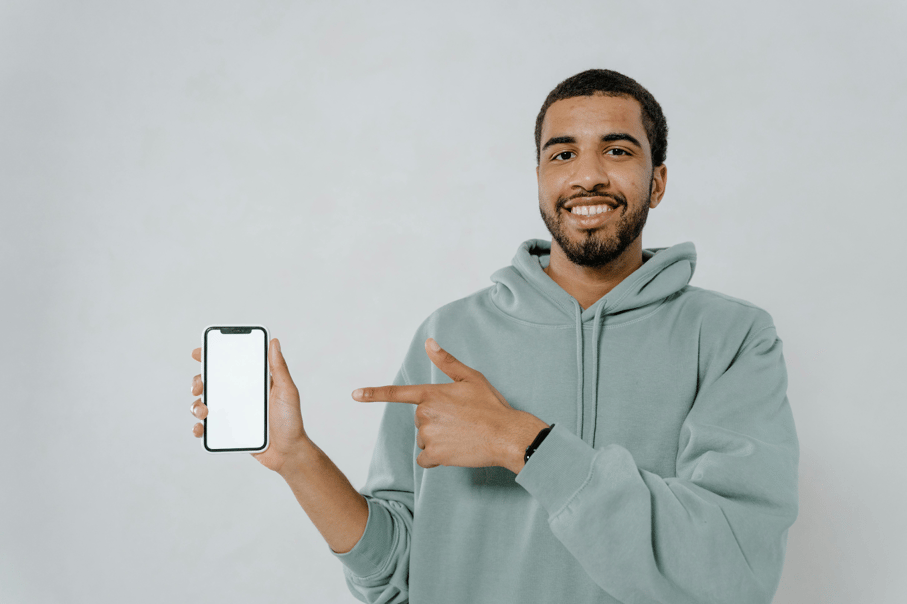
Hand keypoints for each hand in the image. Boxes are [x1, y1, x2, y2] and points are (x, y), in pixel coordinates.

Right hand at [190, 338, 308, 473]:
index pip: (230, 365)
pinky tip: (200, 428)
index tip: (200, 352)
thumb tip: (274, 342)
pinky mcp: (227, 431)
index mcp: (252, 382)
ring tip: (204, 411)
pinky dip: (199, 427)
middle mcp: (239, 396)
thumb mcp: (286, 391)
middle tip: (199, 385)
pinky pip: (207, 428)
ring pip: (205, 404)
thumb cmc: (291, 421)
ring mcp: (231, 413)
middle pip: (211, 383)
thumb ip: (279, 368)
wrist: (288, 452)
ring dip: (197, 405)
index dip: (213, 356)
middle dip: (199, 381)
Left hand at [352, 338, 547, 471]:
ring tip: (462, 436)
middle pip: (420, 420)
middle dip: (435, 422)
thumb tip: (429, 342)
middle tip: (461, 421)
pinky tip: (455, 451)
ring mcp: (428, 436)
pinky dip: (436, 458)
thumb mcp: (471, 378)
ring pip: (423, 440)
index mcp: (431, 394)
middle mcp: (425, 414)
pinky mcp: (434, 455)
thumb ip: (446, 361)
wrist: (506, 436)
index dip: (374, 394)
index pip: (396, 394)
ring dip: (437, 440)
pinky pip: (425, 459)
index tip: (355, 395)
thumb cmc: (491, 406)